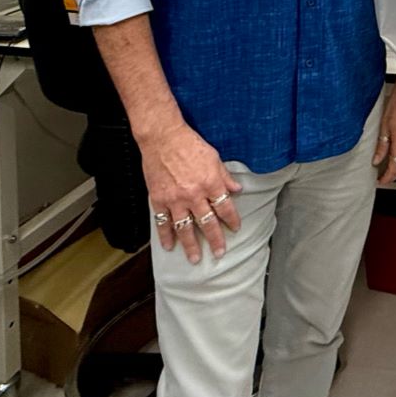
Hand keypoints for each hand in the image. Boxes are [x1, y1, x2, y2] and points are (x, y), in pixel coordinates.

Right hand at [140, 120, 241, 264]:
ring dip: (191, 245)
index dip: (231, 220)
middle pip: (207, 223)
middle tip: (219, 253)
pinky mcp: (158, 199)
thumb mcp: (214, 157)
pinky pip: (162, 222)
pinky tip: (169, 246)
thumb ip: (225, 176)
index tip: (235, 228)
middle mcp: (195, 194)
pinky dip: (165, 236)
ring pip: (185, 228)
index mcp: (211, 183)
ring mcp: (175, 199)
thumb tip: (237, 190)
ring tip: (195, 259)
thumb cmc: (189, 144)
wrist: (163, 137)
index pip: (225, 208)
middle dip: (215, 240)